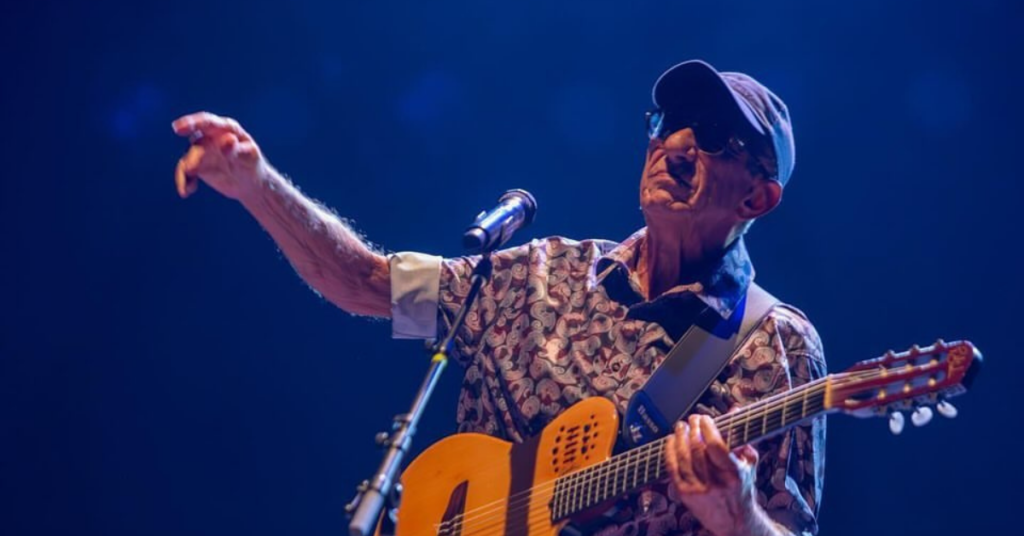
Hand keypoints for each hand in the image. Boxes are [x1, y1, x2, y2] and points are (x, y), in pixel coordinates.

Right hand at [172, 112, 267, 200]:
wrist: (251, 183)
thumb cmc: (252, 165)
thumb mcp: (249, 157)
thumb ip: (237, 149)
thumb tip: (228, 139)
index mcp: (226, 129)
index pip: (208, 123)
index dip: (193, 123)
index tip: (179, 128)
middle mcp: (211, 137)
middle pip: (196, 140)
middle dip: (192, 153)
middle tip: (190, 165)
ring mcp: (203, 151)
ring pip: (189, 158)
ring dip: (187, 172)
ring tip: (188, 188)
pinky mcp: (197, 166)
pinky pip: (185, 172)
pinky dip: (184, 181)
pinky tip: (186, 191)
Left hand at [664, 415, 761, 535]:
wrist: (735, 523)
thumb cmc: (742, 490)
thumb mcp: (749, 465)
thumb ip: (743, 438)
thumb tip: (734, 411)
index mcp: (733, 473)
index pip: (715, 446)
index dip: (707, 428)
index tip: (704, 419)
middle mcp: (715, 482)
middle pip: (697, 449)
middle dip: (692, 429)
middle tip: (692, 419)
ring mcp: (698, 489)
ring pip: (683, 457)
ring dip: (679, 437)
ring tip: (680, 426)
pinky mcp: (685, 494)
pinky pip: (673, 468)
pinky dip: (670, 452)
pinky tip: (671, 441)